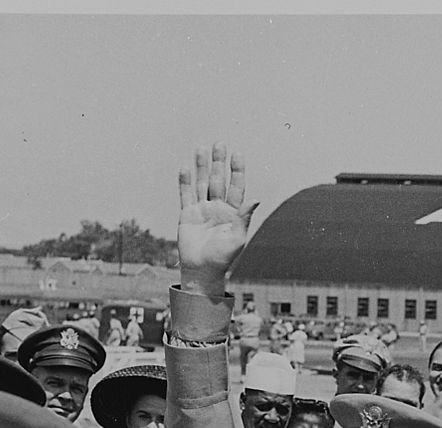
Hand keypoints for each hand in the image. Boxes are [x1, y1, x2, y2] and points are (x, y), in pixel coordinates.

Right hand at [177, 143, 257, 296]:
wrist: (202, 270)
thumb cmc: (223, 258)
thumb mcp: (238, 238)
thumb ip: (244, 217)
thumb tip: (256, 198)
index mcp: (233, 213)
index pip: (236, 187)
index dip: (236, 171)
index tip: (237, 155)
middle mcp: (218, 208)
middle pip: (218, 180)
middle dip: (219, 163)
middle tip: (220, 144)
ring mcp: (202, 209)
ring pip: (202, 183)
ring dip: (202, 166)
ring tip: (202, 148)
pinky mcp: (187, 214)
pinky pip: (185, 194)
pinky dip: (185, 181)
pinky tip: (185, 168)